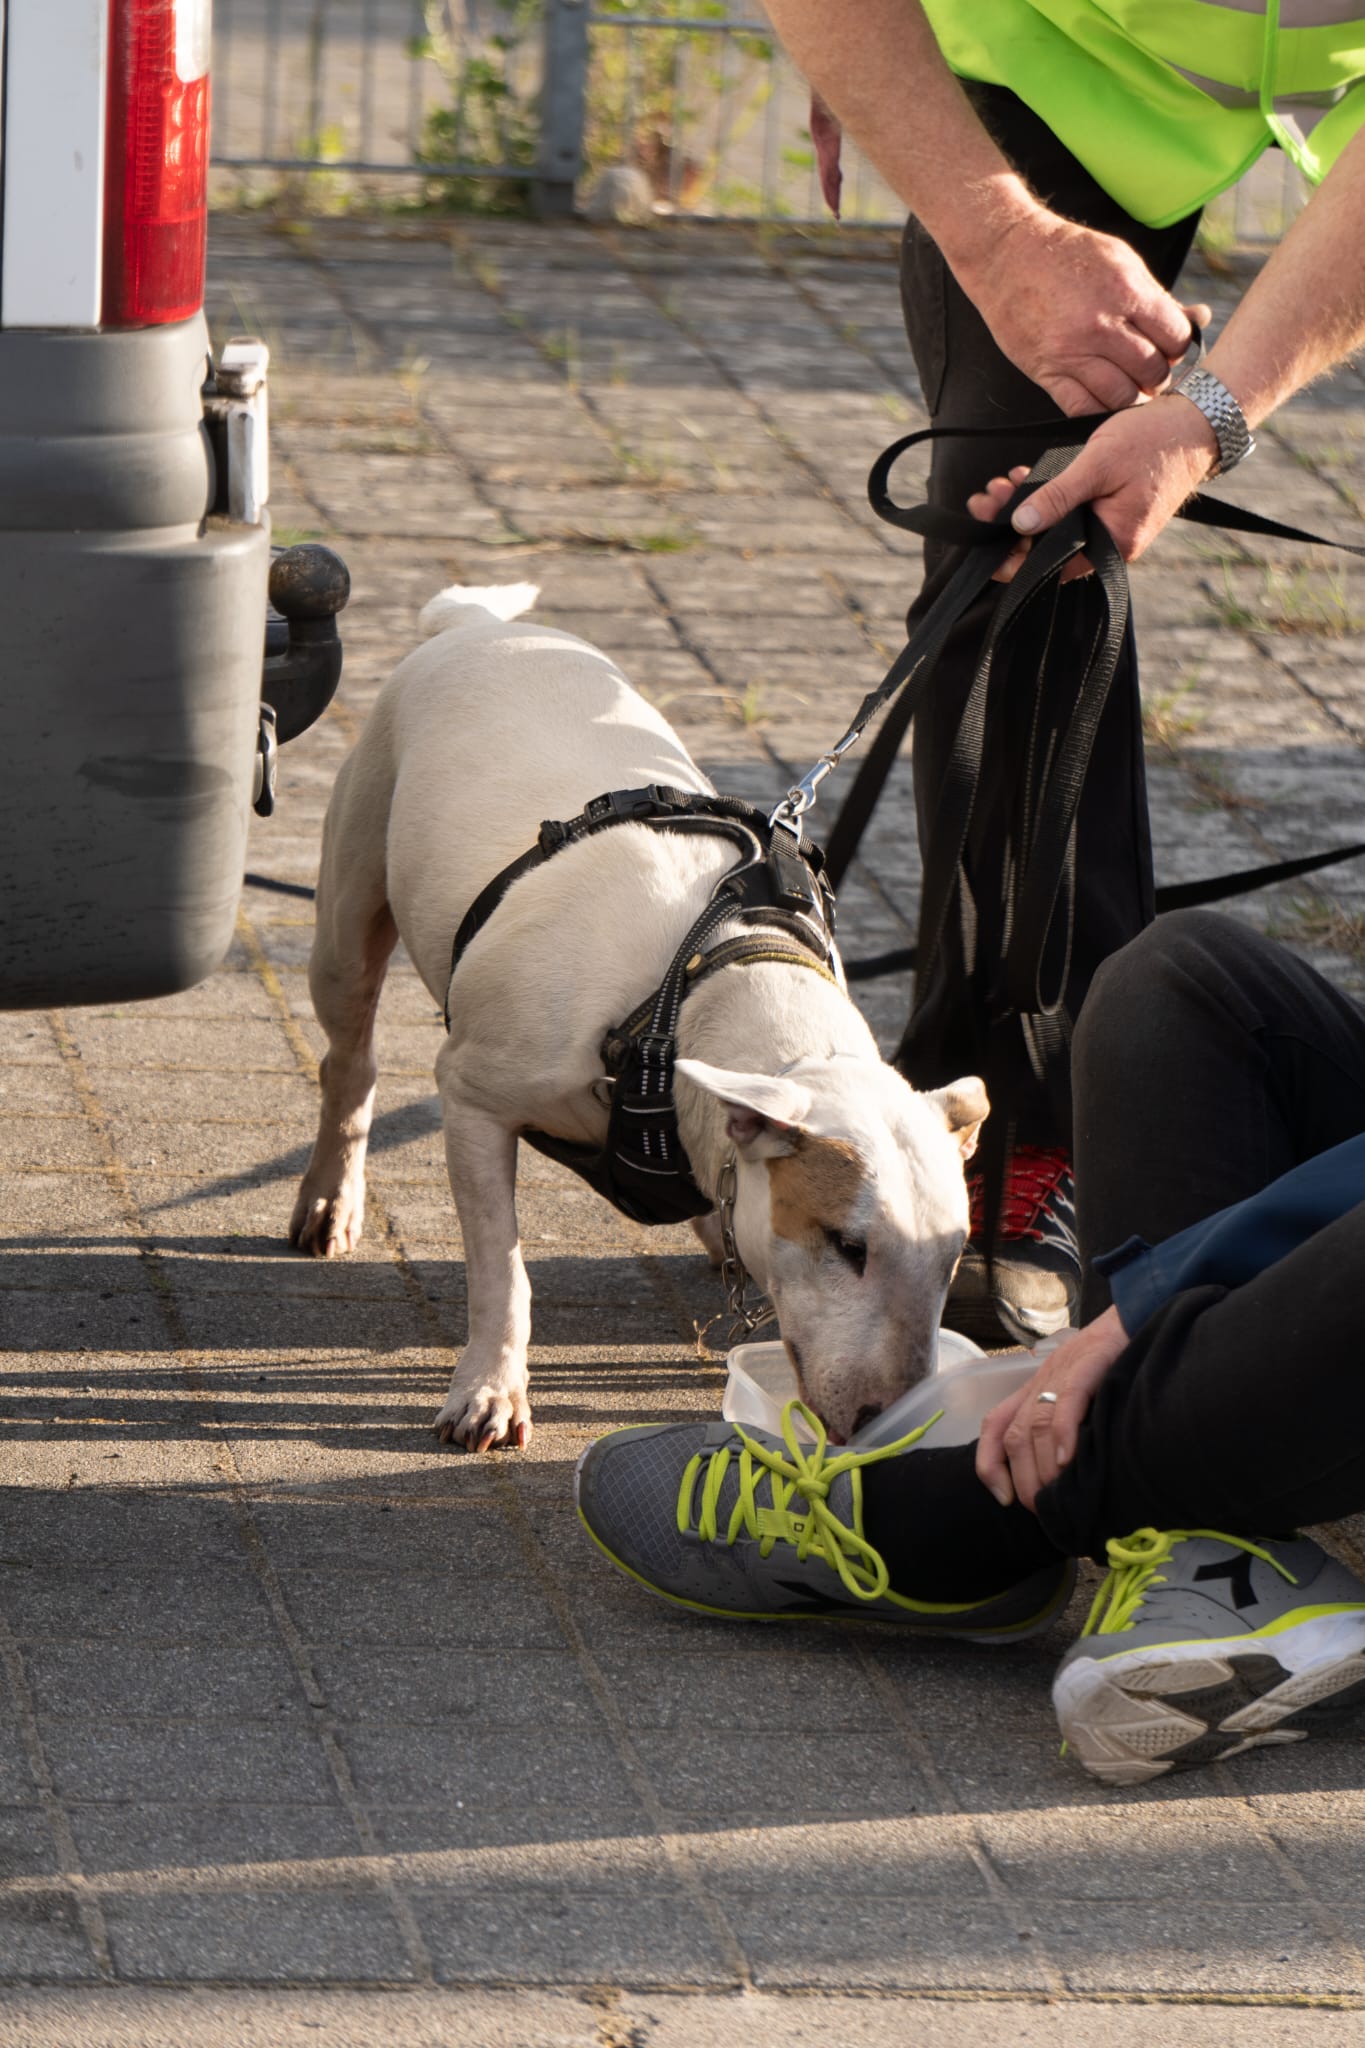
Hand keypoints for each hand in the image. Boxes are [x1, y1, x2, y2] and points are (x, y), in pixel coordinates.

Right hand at [962, 208, 1208, 416]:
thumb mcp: (1121, 261)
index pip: (1175, 338)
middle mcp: (1100, 325)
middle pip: (1152, 371)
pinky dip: (1099, 410)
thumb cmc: (1067, 255)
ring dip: (1131, 397)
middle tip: (1149, 371)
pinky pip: (1081, 408)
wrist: (1006, 254)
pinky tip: (1102, 398)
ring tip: (1129, 385)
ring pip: (1121, 397)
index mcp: (1126, 291)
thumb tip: (1200, 318)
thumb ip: (1158, 296)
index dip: (1178, 348)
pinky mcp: (1045, 370)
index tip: (1168, 348)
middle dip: (1157, 375)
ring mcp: (1071, 352)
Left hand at [966, 395, 1221, 581]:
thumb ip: (1058, 496)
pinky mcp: (1110, 508)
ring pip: (1057, 527)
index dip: (1016, 560)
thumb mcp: (1097, 465)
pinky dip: (1047, 498)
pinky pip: (1071, 512)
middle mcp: (1111, 543)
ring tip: (1000, 486)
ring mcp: (1111, 526)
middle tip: (985, 502)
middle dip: (1013, 525)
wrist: (1197, 423)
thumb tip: (1022, 523)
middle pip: (1050, 547)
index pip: (1053, 567)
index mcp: (1112, 544)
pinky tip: (1025, 479)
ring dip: (1026, 507)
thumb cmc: (1154, 441)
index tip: (987, 549)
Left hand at [975, 1305, 1129, 1511]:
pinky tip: (1070, 1461)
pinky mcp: (1085, 1367)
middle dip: (1023, 1480)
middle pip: (1013, 1437)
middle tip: (1043, 1510)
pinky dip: (1064, 1434)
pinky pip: (1065, 1402)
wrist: (1132, 1319)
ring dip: (1042, 1468)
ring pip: (1035, 1426)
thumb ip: (1065, 1426)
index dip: (989, 1465)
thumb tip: (1065, 1476)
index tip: (1003, 1498)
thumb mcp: (1077, 1395)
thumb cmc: (1108, 1364)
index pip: (994, 1427)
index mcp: (1032, 1392)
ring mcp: (1060, 1375)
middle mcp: (1038, 1384)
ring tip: (1057, 1498)